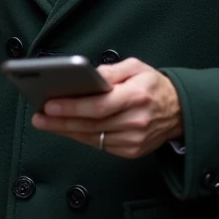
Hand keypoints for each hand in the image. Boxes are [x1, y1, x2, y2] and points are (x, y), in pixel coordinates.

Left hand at [31, 59, 182, 158]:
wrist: (179, 111)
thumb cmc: (154, 86)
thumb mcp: (136, 67)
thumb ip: (112, 71)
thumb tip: (88, 76)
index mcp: (137, 97)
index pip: (99, 106)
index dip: (72, 106)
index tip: (50, 105)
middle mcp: (136, 121)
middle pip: (91, 124)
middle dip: (61, 121)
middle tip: (40, 116)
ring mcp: (133, 140)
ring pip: (92, 138)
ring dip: (66, 131)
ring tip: (46, 122)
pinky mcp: (131, 151)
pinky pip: (99, 145)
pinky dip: (81, 137)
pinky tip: (67, 129)